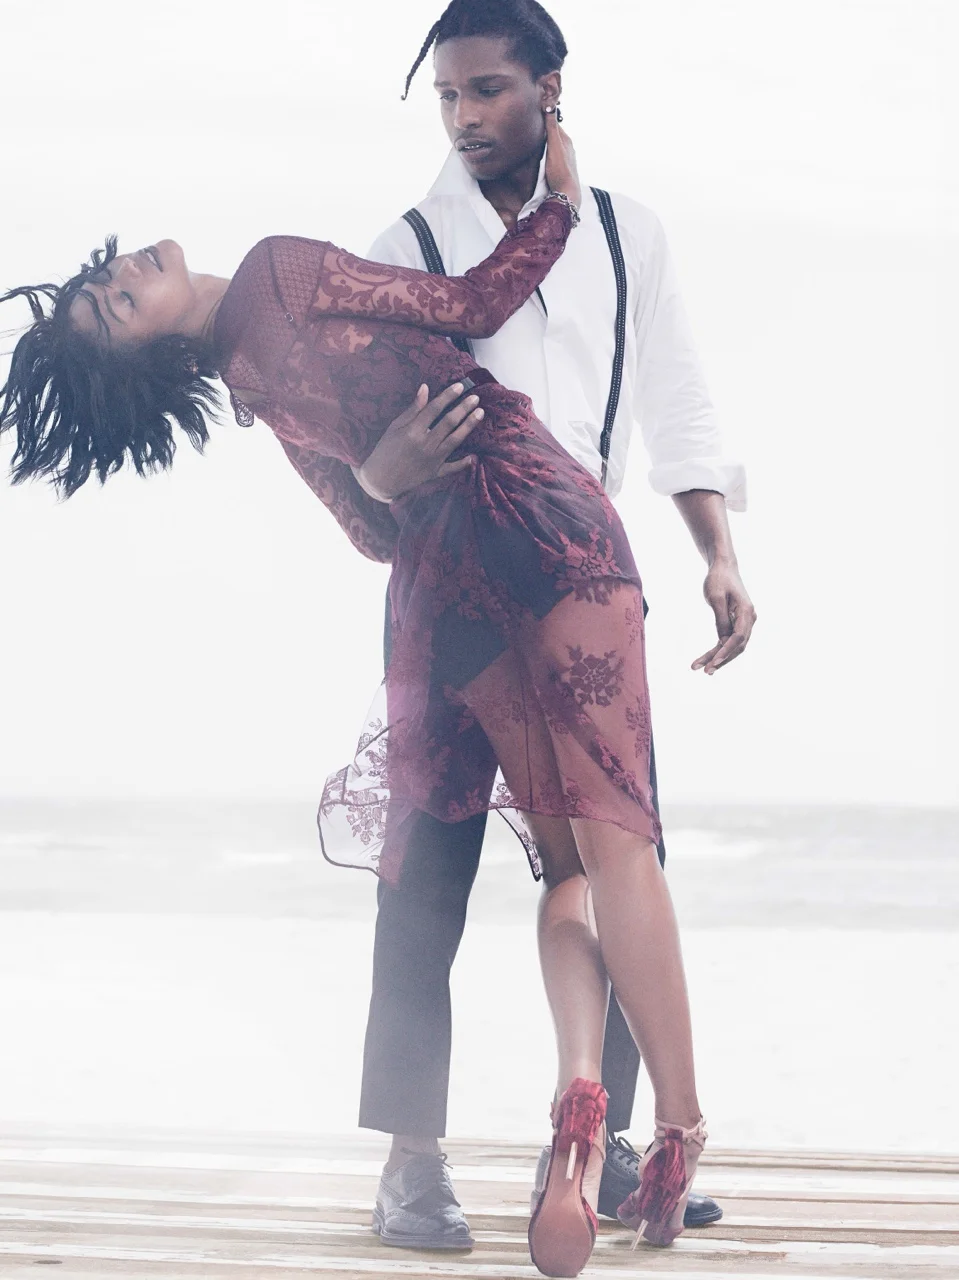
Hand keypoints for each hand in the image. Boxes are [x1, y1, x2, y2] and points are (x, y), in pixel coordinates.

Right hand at [354, 382, 482, 502]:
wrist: (380, 480)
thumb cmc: (385, 450)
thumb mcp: (394, 427)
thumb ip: (412, 409)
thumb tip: (425, 388)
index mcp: (413, 431)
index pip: (435, 408)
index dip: (448, 396)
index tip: (459, 386)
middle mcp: (425, 444)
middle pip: (449, 422)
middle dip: (464, 408)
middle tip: (476, 398)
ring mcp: (432, 460)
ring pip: (455, 440)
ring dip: (469, 426)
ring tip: (480, 413)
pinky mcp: (434, 473)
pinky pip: (452, 468)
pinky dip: (463, 463)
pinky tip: (473, 456)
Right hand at [543, 107, 580, 209]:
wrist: (566, 194)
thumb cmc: (560, 171)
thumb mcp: (554, 147)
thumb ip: (551, 128)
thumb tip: (549, 106)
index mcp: (565, 139)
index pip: (553, 122)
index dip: (544, 116)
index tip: (534, 110)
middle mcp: (566, 146)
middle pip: (553, 132)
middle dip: (543, 127)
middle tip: (530, 121)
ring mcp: (564, 157)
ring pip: (552, 143)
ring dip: (544, 139)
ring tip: (533, 135)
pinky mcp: (560, 166)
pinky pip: (551, 153)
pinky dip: (545, 149)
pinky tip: (540, 152)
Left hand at [692, 561, 756, 674]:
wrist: (723, 567)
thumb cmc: (718, 579)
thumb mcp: (716, 599)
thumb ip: (721, 620)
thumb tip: (723, 641)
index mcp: (747, 612)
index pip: (738, 637)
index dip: (725, 652)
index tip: (713, 662)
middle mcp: (749, 619)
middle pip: (737, 645)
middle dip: (721, 659)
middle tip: (704, 671)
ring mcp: (744, 621)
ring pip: (733, 645)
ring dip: (718, 657)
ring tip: (699, 667)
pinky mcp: (736, 622)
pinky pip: (729, 639)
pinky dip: (718, 649)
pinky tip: (706, 658)